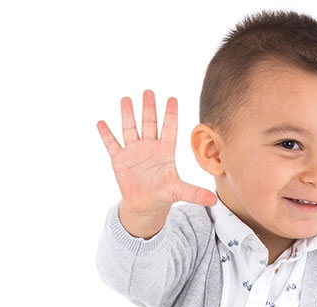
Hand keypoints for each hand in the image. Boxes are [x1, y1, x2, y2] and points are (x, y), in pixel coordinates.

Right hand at [98, 91, 215, 237]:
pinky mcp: (120, 160)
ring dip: (128, 115)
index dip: (170, 115)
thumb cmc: (164, 195)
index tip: (172, 99)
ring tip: (126, 99)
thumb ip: (195, 193)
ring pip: (130, 129)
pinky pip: (112, 144)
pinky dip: (107, 135)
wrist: (146, 205)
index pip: (169, 129)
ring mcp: (134, 151)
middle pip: (149, 123)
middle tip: (149, 91)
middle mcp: (150, 147)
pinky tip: (102, 123)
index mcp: (165, 151)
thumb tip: (214, 200)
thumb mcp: (179, 192)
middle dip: (149, 108)